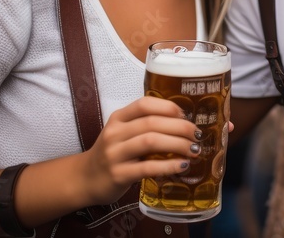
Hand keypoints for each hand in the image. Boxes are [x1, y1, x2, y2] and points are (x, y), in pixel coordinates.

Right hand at [80, 96, 197, 205]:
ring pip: (150, 141)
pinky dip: (169, 165)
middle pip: (152, 123)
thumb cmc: (113, 153)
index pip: (144, 104)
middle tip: (197, 135)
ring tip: (194, 150)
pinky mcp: (118, 175)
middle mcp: (115, 133)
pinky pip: (148, 167)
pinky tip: (182, 166)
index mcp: (118, 118)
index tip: (186, 114)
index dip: (168, 107)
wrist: (86, 179)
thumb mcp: (123, 133)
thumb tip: (184, 122)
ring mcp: (114, 154)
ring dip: (178, 144)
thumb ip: (145, 125)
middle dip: (180, 127)